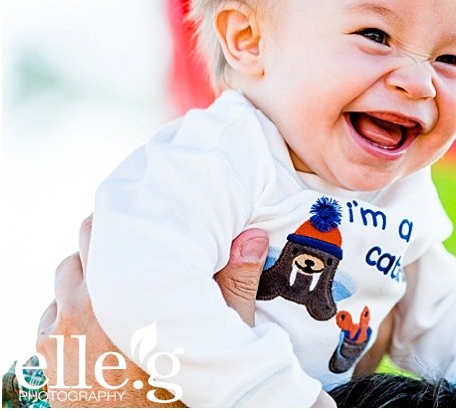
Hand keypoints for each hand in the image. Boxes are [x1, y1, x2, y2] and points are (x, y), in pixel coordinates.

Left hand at [34, 216, 271, 406]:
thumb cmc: (182, 392)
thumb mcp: (221, 338)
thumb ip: (236, 285)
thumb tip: (253, 236)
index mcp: (125, 295)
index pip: (105, 232)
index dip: (124, 220)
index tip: (142, 216)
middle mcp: (83, 307)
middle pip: (80, 248)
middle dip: (105, 243)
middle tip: (133, 245)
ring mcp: (61, 332)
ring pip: (64, 278)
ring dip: (86, 274)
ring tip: (117, 283)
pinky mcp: (49, 355)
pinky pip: (51, 314)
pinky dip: (69, 308)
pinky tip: (98, 319)